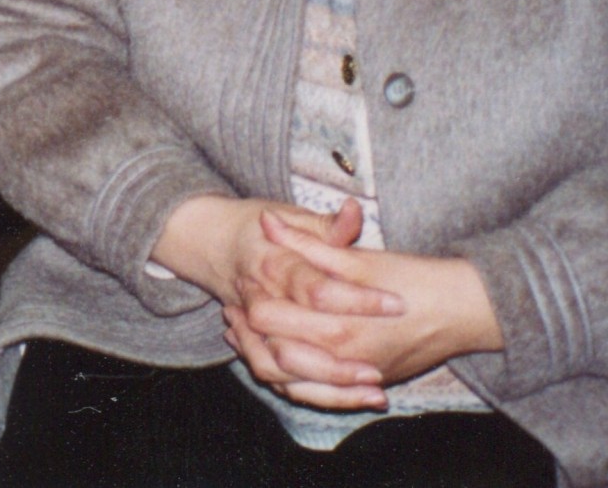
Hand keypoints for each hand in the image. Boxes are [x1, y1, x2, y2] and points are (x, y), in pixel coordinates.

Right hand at [157, 195, 399, 409]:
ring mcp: (251, 328)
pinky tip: (359, 396)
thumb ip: (327, 226)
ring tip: (374, 388)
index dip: (357, 299)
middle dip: (336, 363)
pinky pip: (279, 382)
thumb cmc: (258, 230)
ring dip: (328, 386)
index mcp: (271, 264)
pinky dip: (318, 395)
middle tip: (380, 367)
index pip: (315, 289)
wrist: (210, 242)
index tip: (397, 305)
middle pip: (289, 345)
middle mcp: (257, 300)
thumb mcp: (294, 217)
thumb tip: (354, 212)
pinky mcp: (254, 347)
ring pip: (280, 370)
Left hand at [230, 211, 502, 405]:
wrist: (468, 311)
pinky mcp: (369, 382)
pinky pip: (318, 394)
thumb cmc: (416, 279)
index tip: (241, 282)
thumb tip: (267, 220)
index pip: (269, 320)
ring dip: (263, 358)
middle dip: (248, 334)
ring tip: (244, 334)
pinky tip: (278, 359)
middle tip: (234, 308)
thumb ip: (309, 245)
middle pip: (272, 355)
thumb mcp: (359, 260)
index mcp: (337, 325)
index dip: (249, 300)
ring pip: (291, 382)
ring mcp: (357, 375)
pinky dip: (292, 380)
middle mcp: (344, 359)